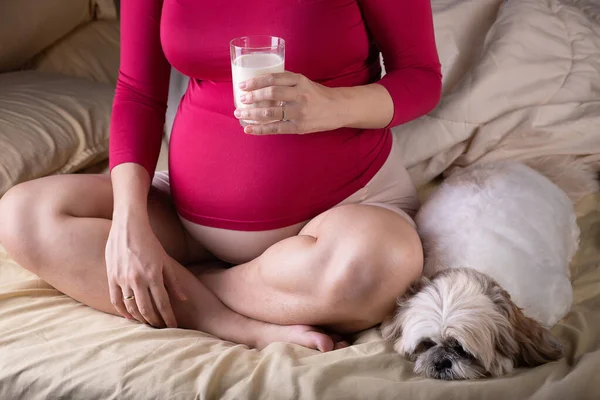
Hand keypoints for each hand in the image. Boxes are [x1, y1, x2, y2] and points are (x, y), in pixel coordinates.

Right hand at [105, 210, 185, 327]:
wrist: (128, 227)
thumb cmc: (150, 243)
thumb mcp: (165, 261)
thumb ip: (173, 281)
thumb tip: (182, 299)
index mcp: (154, 275)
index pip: (163, 303)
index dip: (169, 317)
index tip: (173, 326)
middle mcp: (138, 279)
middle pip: (147, 309)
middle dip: (155, 322)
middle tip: (161, 328)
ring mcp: (122, 279)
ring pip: (131, 307)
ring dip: (140, 319)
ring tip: (148, 323)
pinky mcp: (111, 276)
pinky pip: (116, 300)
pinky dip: (123, 312)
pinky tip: (130, 317)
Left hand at [234, 72, 343, 134]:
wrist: (338, 109)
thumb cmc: (317, 95)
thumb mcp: (304, 83)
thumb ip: (286, 83)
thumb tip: (259, 86)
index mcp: (299, 81)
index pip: (273, 78)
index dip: (255, 82)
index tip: (242, 85)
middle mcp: (299, 95)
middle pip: (271, 94)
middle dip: (252, 97)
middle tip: (240, 100)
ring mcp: (299, 112)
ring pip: (270, 112)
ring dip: (251, 114)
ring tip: (239, 114)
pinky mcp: (299, 126)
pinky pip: (275, 128)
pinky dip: (260, 129)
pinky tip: (248, 129)